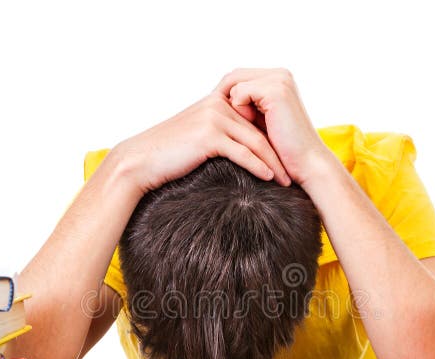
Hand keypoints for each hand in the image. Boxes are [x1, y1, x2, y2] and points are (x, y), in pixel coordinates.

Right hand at [97, 92, 290, 200]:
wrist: (140, 161)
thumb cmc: (166, 155)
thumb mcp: (195, 137)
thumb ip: (217, 135)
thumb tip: (238, 149)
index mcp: (216, 102)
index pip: (253, 118)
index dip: (272, 137)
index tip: (286, 157)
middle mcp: (217, 104)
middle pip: (258, 129)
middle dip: (279, 151)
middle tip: (294, 171)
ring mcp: (213, 118)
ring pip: (254, 141)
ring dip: (274, 162)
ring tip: (287, 180)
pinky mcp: (209, 136)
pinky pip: (242, 152)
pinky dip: (259, 166)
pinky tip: (270, 178)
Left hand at [215, 68, 337, 187]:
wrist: (306, 163)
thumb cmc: (283, 149)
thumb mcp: (260, 121)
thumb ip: (246, 105)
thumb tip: (214, 99)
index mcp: (277, 78)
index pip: (238, 76)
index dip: (225, 95)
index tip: (221, 117)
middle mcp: (280, 74)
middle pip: (234, 75)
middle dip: (224, 97)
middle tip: (222, 120)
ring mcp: (279, 80)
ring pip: (234, 83)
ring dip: (233, 105)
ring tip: (244, 125)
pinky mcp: (276, 91)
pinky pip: (240, 92)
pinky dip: (239, 110)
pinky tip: (251, 125)